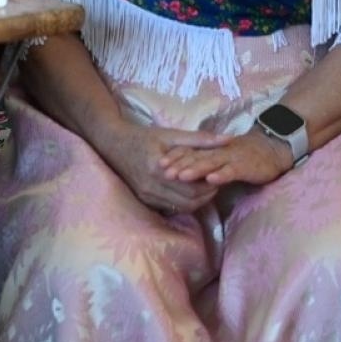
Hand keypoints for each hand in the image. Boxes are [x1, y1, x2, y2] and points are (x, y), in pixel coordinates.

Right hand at [91, 120, 221, 214]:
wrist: (112, 144)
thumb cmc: (142, 137)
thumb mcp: (170, 134)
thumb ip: (199, 139)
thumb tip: (228, 139)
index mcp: (158, 169)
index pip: (193, 187)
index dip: (211, 183)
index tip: (220, 173)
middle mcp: (152, 187)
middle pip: (190, 201)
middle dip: (208, 194)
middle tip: (217, 181)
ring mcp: (147, 196)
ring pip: (183, 207)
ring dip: (198, 200)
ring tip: (205, 186)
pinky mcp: (145, 201)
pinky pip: (172, 207)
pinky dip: (185, 202)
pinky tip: (189, 190)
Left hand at [160, 131, 292, 188]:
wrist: (270, 149)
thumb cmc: (241, 155)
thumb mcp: (218, 156)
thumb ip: (202, 162)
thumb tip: (181, 175)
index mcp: (209, 150)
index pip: (188, 153)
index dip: (174, 158)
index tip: (159, 165)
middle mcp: (217, 152)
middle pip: (195, 158)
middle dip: (179, 165)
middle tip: (163, 172)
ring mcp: (231, 158)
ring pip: (210, 163)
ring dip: (195, 169)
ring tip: (181, 176)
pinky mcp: (244, 166)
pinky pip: (231, 171)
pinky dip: (222, 174)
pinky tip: (212, 179)